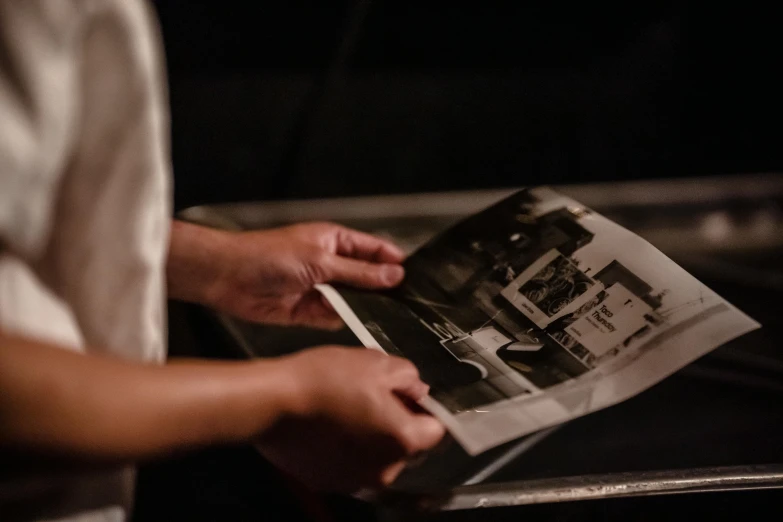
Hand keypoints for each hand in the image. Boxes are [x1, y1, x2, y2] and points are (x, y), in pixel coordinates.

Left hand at [167, 221, 405, 328]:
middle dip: (384, 288)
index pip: (373, 249)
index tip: (417, 277)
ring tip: (394, 320)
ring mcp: (320, 288)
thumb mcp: (320, 261)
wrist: (228, 278)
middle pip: (366, 277)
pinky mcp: (308, 312)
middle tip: (412, 304)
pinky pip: (334, 317)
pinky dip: (344, 320)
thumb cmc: (270, 256)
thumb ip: (358, 272)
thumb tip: (395, 275)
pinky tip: (363, 327)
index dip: (394, 261)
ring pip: (353, 299)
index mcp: (334, 241)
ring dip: (366, 307)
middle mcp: (331, 264)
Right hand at [260, 347, 444, 491]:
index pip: (436, 430)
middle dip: (396, 424)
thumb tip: (417, 390)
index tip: (405, 394)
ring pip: (377, 457)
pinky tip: (327, 426)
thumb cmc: (327, 379)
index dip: (424, 408)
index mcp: (404, 441)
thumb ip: (409, 377)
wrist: (272, 403)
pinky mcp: (328, 483)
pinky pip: (349, 465)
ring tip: (345, 410)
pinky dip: (345, 449)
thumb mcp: (377, 362)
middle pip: (406, 447)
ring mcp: (355, 482)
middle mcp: (385, 470)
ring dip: (370, 438)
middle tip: (371, 396)